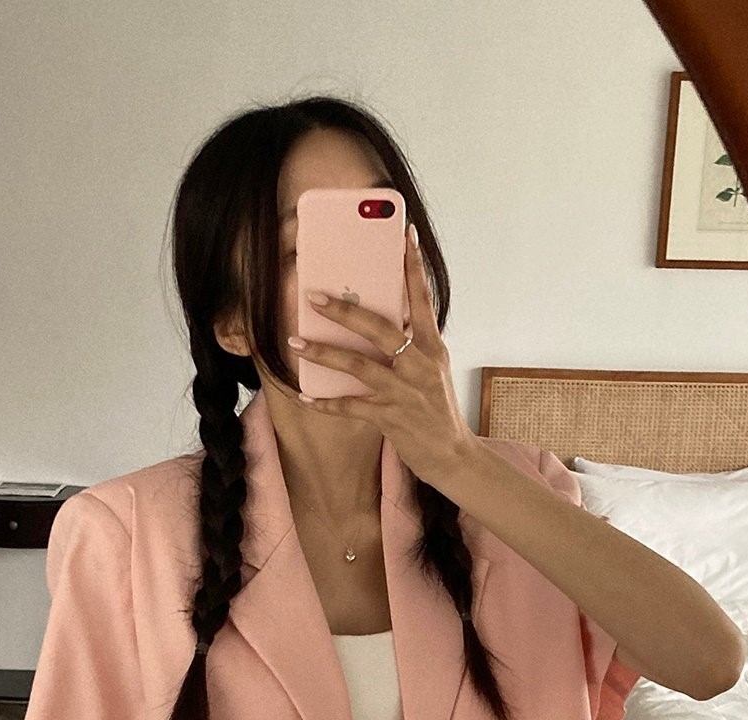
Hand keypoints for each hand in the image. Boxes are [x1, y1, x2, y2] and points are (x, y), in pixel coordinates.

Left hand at [289, 232, 476, 491]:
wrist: (452, 455)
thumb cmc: (437, 410)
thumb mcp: (433, 369)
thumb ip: (412, 343)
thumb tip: (384, 319)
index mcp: (432, 346)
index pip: (423, 298)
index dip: (413, 266)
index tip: (404, 236)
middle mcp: (419, 364)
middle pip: (379, 328)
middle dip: (344, 311)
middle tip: (314, 296)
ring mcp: (404, 391)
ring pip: (357, 365)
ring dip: (323, 352)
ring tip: (295, 341)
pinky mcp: (391, 417)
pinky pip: (351, 407)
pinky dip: (326, 403)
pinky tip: (305, 397)